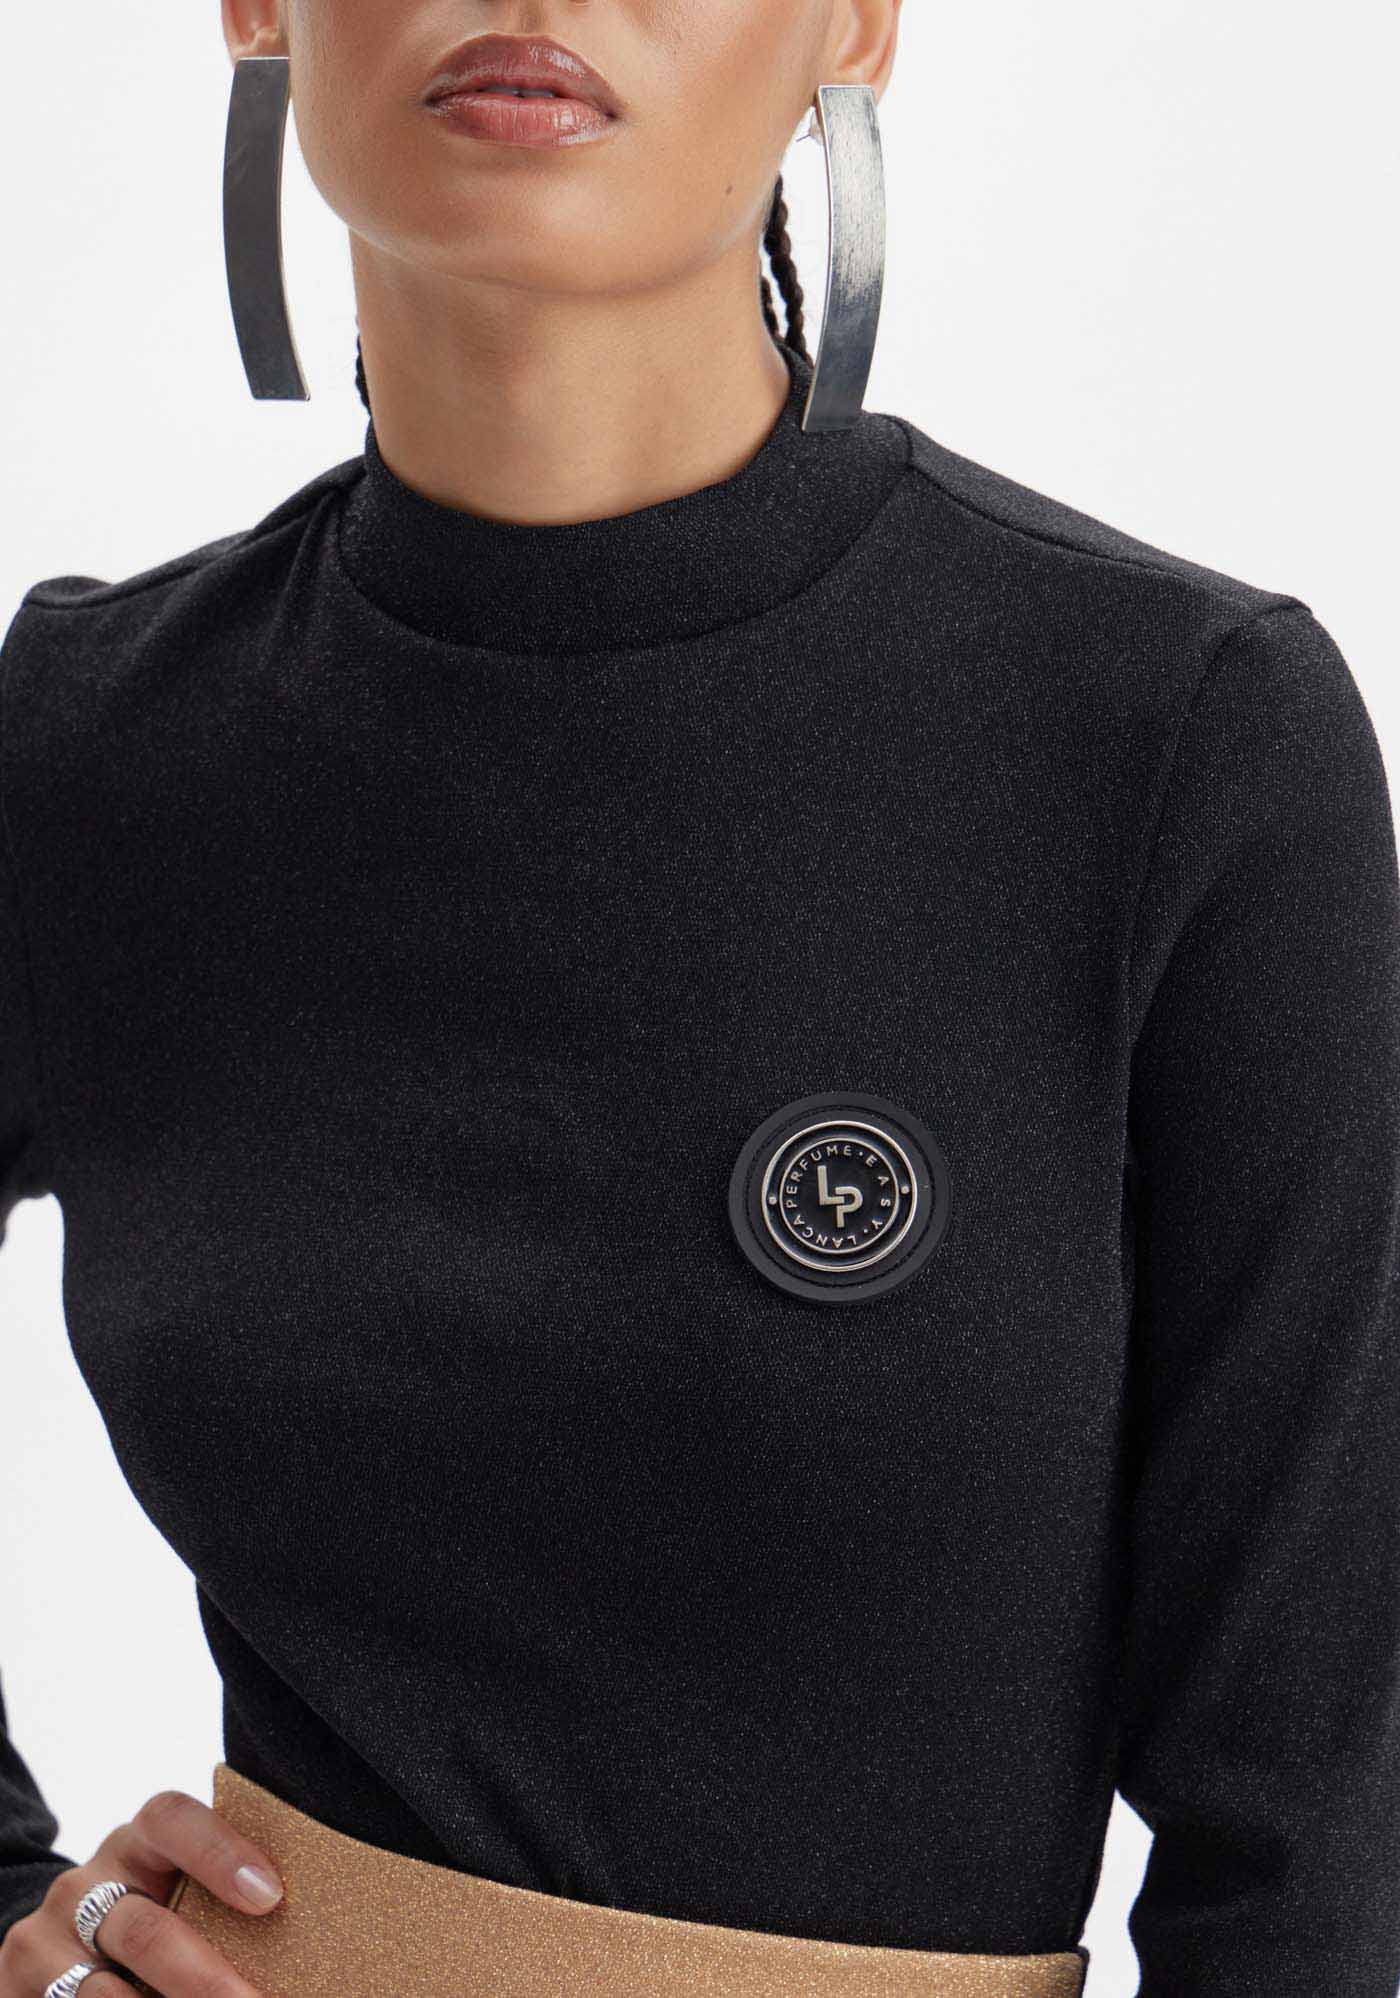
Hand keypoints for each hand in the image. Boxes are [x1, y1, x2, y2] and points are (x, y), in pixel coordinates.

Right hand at [0, 1787, 282, 1996]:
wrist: (60, 1947)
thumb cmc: (155, 1914)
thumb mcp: (179, 1891)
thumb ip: (224, 1898)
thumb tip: (318, 1921)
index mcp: (137, 1842)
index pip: (171, 1819)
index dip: (220, 1851)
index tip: (271, 1897)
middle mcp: (85, 1883)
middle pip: (147, 1931)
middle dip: (206, 1981)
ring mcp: (45, 1940)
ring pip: (106, 1995)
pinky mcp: (18, 1988)